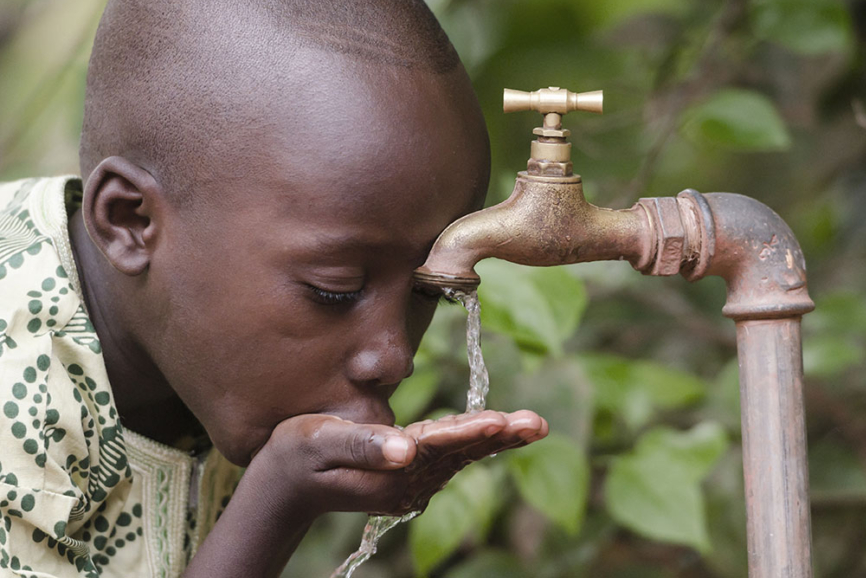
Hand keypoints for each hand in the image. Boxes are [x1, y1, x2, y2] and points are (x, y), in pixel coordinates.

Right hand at [247, 409, 547, 520]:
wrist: (284, 487)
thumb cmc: (297, 456)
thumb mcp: (321, 443)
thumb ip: (364, 445)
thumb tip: (407, 449)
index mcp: (391, 471)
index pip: (440, 445)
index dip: (472, 431)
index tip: (504, 422)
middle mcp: (407, 482)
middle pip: (461, 453)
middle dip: (501, 436)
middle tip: (538, 424)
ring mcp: (410, 484)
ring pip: (460, 455)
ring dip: (496, 439)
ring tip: (530, 426)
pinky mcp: (408, 477)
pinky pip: (449, 457)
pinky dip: (475, 442)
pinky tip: (498, 432)